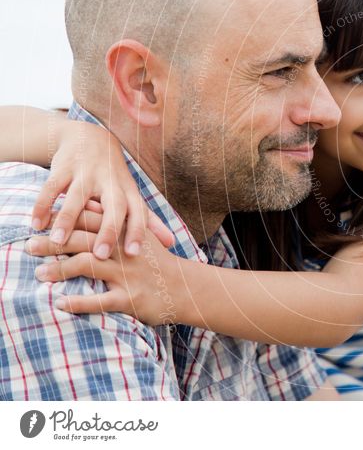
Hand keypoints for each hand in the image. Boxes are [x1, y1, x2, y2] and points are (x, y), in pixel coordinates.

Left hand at [28, 229, 183, 325]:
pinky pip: (99, 301)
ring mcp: (128, 274)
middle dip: (54, 243)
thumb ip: (115, 221)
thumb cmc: (158, 262)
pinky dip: (78, 303)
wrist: (186, 288)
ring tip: (39, 274)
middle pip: (83, 240)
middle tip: (29, 246)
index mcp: (127, 232)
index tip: (42, 221)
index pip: (92, 219)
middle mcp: (125, 250)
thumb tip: (88, 204)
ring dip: (59, 270)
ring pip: (87, 266)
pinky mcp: (130, 298)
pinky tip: (60, 304)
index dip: (65, 218)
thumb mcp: (140, 236)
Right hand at [30, 120, 173, 257]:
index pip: (139, 212)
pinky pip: (52, 187)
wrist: (90, 137)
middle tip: (100, 254)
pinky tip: (36, 224)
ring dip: (67, 218)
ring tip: (58, 241)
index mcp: (129, 191)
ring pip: (78, 196)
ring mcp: (87, 173)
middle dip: (109, 229)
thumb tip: (172, 243)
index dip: (139, 231)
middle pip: (114, 205)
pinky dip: (43, 205)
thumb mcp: (131, 194)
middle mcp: (111, 181)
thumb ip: (149, 219)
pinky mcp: (64, 167)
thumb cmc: (113, 177)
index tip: (134, 254)